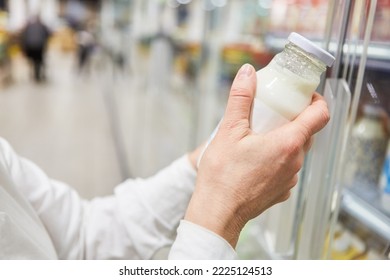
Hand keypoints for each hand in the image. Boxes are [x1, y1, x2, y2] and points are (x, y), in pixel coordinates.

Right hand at [184, 64, 329, 247]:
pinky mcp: (282, 192)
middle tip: (274, 112)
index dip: (316, 100)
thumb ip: (240, 98)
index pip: (320, 115)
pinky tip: (256, 161)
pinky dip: (277, 159)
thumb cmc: (222, 174)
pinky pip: (287, 169)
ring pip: (296, 152)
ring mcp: (290, 179)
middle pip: (307, 133)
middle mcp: (295, 163)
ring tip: (260, 136)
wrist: (218, 213)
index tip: (303, 95)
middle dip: (294, 119)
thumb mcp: (229, 130)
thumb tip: (247, 72)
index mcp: (288, 143)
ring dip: (284, 140)